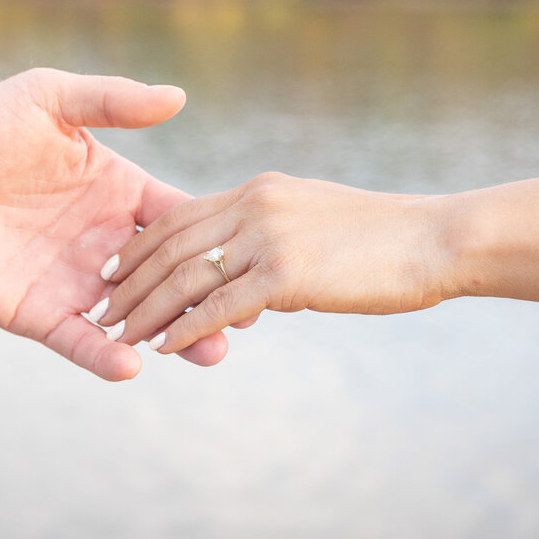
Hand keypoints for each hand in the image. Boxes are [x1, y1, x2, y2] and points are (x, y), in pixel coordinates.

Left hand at [0, 68, 228, 380]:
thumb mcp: (49, 99)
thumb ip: (112, 101)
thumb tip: (179, 95)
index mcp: (115, 192)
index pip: (177, 220)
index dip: (216, 238)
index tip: (260, 253)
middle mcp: (101, 241)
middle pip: (169, 277)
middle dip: (207, 298)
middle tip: (246, 319)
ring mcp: (71, 280)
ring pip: (133, 317)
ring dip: (171, 335)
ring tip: (209, 353)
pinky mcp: (34, 311)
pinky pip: (77, 339)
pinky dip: (103, 354)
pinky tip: (132, 365)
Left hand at [98, 172, 449, 353]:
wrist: (438, 238)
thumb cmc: (385, 239)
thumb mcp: (315, 224)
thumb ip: (271, 245)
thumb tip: (246, 292)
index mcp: (257, 190)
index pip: (179, 216)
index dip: (140, 245)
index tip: (114, 270)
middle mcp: (253, 205)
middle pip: (169, 245)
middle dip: (129, 280)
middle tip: (101, 308)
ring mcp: (267, 236)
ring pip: (184, 276)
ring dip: (146, 309)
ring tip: (118, 333)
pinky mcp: (284, 273)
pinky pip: (218, 306)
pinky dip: (184, 328)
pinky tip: (162, 348)